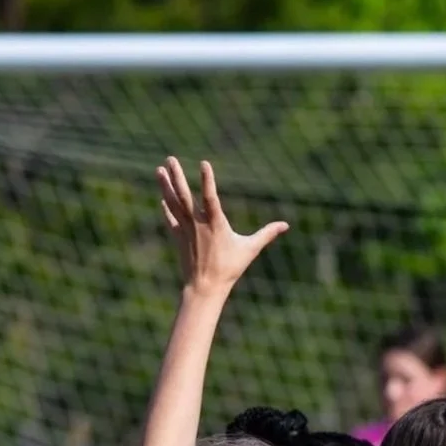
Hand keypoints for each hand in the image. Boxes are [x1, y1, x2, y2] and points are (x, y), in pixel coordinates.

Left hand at [157, 157, 288, 292]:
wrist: (205, 287)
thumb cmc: (230, 268)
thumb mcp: (250, 249)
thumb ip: (267, 234)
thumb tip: (286, 225)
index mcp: (216, 224)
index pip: (210, 197)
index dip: (208, 180)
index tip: (204, 163)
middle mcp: (198, 224)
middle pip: (184, 196)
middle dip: (177, 176)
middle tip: (170, 158)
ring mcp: (186, 230)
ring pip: (174, 204)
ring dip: (166, 186)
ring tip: (159, 169)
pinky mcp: (179, 238)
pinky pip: (170, 219)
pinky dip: (166, 208)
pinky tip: (162, 197)